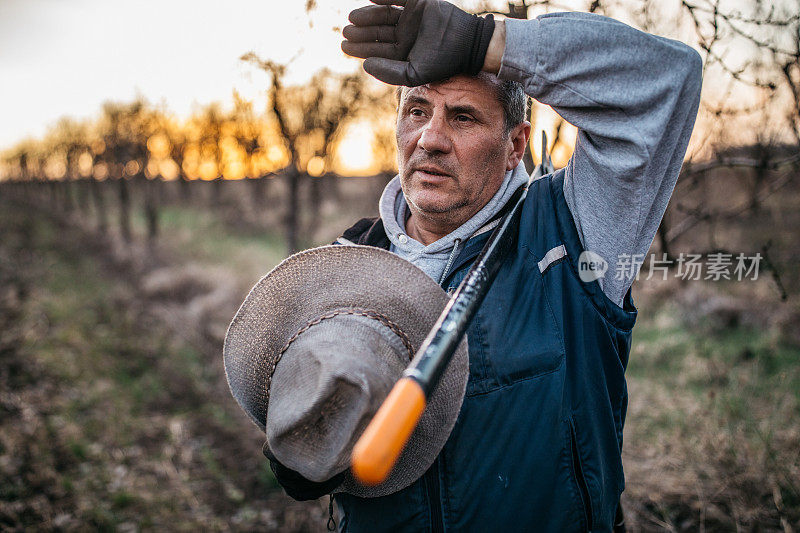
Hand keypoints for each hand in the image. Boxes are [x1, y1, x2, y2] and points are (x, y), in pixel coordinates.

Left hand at [341, 0, 494, 86]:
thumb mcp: (413, 74)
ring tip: (353, 17)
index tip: (344, 45)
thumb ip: (389, 73)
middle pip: (377, 31)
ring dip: (367, 14)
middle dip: (360, 31)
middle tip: (346, 31)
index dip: (359, 47)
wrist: (467, 43)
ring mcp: (410, 17)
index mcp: (401, 51)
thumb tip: (365, 65)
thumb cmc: (441, 62)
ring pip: (383, 14)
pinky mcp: (419, 2)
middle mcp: (404, 33)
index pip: (377, 49)